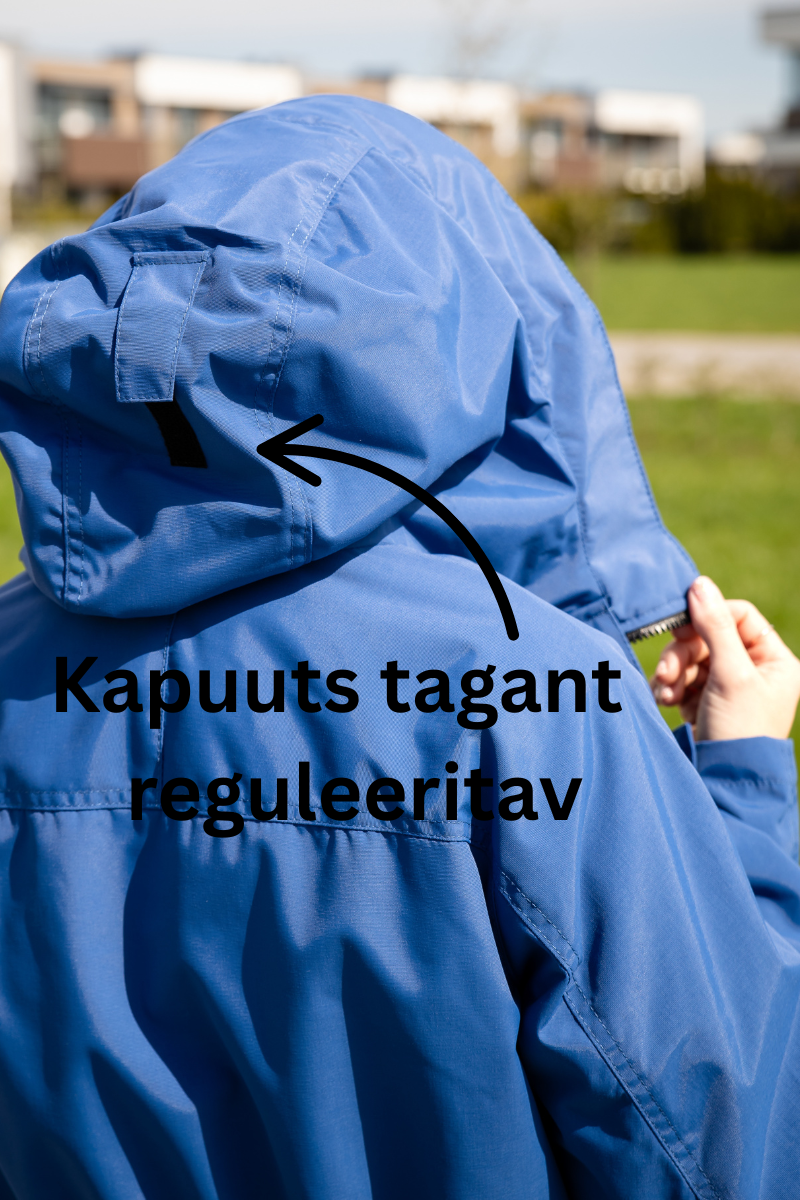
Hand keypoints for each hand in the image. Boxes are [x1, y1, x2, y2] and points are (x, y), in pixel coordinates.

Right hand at [651, 576, 799, 740]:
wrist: (725, 781)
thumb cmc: (740, 728)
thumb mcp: (730, 673)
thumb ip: (714, 626)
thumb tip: (699, 583)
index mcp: (774, 661)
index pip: (739, 616)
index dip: (709, 617)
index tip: (682, 628)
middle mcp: (754, 671)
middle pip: (709, 637)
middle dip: (683, 653)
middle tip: (668, 670)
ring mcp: (728, 687)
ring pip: (691, 658)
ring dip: (673, 671)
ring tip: (666, 691)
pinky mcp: (705, 702)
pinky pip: (682, 679)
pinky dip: (670, 687)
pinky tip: (666, 701)